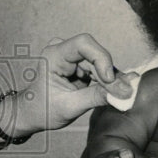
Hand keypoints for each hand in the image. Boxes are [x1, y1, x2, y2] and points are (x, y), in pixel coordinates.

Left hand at [7, 34, 131, 135]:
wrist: (32, 114)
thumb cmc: (43, 110)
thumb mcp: (69, 107)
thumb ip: (96, 97)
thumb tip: (124, 93)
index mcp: (53, 55)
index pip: (83, 44)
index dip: (101, 58)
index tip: (109, 79)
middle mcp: (63, 51)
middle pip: (95, 55)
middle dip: (110, 75)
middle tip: (124, 92)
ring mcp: (72, 58)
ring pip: (100, 63)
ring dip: (111, 80)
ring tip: (122, 94)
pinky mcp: (80, 66)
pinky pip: (100, 70)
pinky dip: (108, 83)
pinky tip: (115, 92)